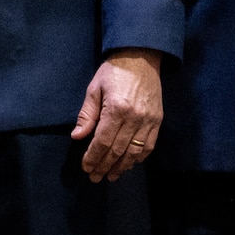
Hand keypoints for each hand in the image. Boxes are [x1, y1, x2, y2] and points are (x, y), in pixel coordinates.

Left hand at [71, 48, 162, 182]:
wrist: (141, 57)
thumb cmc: (113, 72)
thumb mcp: (94, 89)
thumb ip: (87, 114)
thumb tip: (77, 136)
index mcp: (116, 109)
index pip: (102, 141)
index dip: (93, 157)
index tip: (86, 167)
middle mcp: (134, 117)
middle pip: (117, 150)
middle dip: (104, 166)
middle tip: (95, 177)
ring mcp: (148, 120)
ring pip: (135, 152)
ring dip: (122, 167)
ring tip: (111, 175)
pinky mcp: (158, 120)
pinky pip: (149, 146)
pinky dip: (139, 158)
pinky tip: (129, 164)